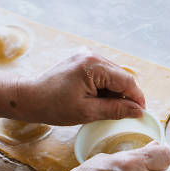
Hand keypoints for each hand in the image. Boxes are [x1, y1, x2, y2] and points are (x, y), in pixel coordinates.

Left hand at [12, 49, 144, 124]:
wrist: (28, 97)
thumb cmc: (53, 106)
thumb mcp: (87, 112)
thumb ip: (115, 109)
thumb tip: (138, 111)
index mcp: (94, 66)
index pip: (126, 81)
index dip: (136, 98)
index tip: (141, 113)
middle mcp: (93, 56)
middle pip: (121, 76)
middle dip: (125, 95)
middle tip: (124, 114)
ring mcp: (87, 56)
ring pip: (113, 75)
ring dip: (115, 92)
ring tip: (106, 108)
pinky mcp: (83, 60)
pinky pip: (103, 73)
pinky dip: (105, 87)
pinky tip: (97, 100)